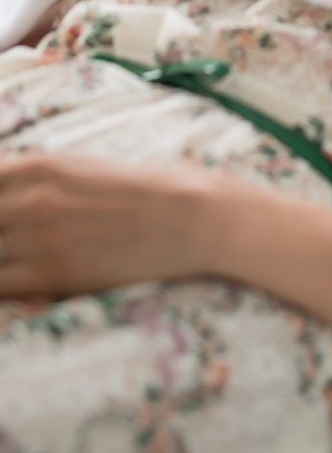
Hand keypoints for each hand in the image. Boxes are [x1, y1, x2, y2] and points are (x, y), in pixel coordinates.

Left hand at [0, 152, 223, 300]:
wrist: (192, 216)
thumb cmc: (147, 190)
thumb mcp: (85, 169)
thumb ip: (38, 180)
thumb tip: (7, 193)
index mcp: (39, 166)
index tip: (4, 220)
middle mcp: (30, 198)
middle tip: (12, 243)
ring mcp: (37, 238)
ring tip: (19, 261)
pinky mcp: (51, 275)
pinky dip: (0, 286)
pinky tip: (17, 283)